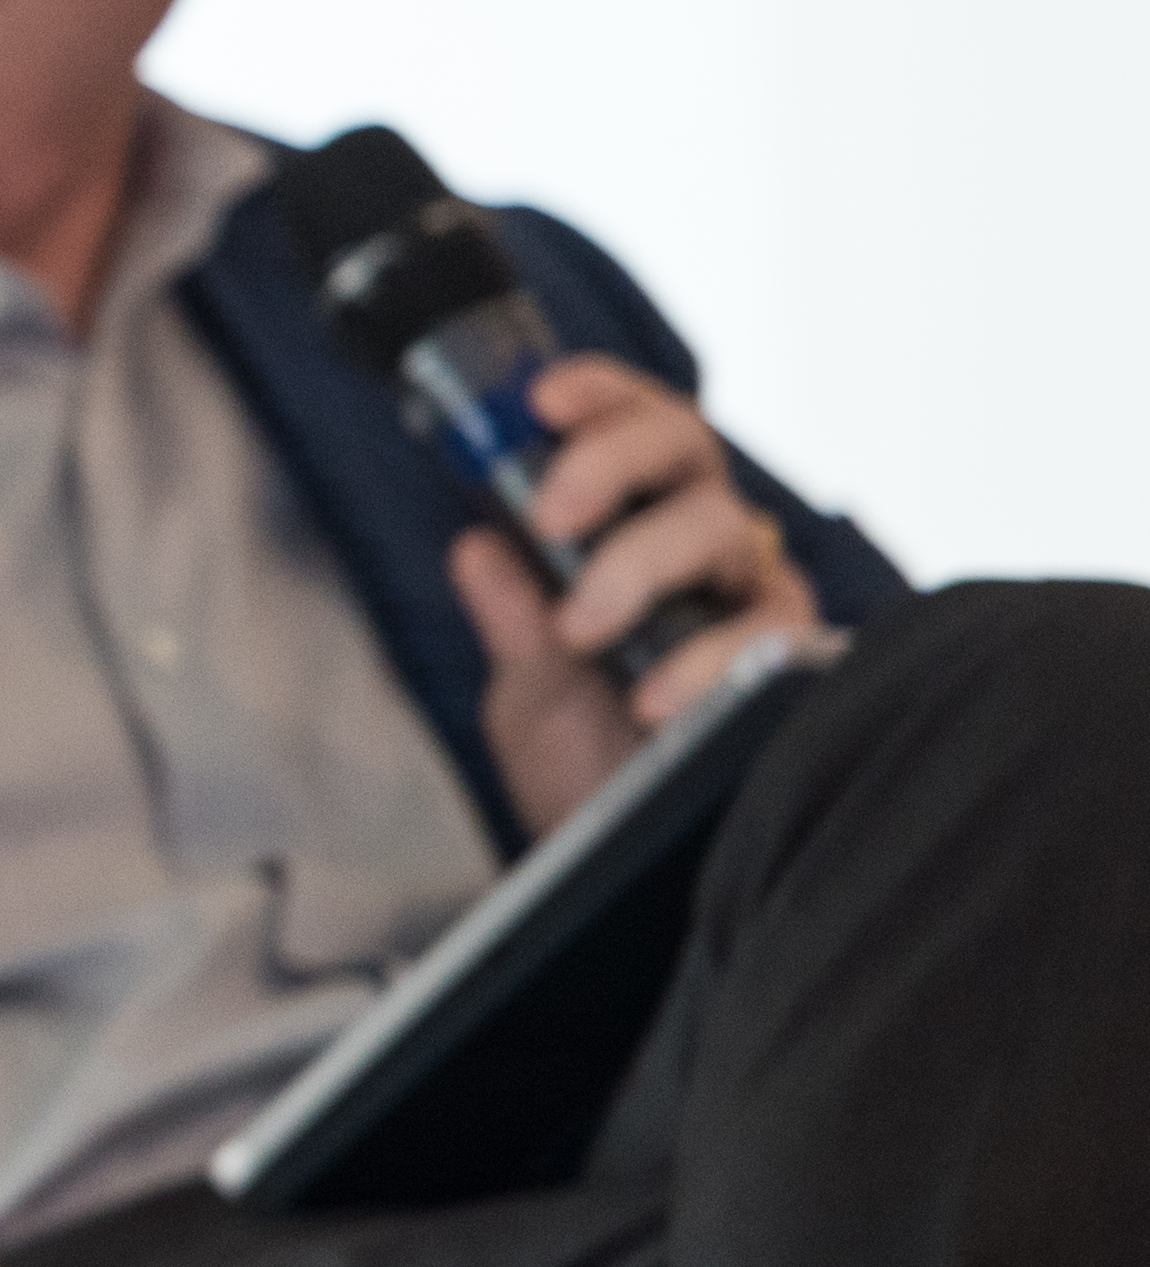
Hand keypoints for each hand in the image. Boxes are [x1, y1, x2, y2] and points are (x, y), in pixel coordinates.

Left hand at [449, 354, 817, 828]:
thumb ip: (510, 616)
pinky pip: (766, 633)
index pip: (638, 429)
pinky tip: (655, 698)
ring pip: (721, 527)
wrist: (629, 870)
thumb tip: (474, 546)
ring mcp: (754, 601)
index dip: (600, 396)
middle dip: (610, 463)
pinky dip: (704, 659)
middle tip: (551, 516)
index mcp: (640, 529)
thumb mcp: (528, 691)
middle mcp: (707, 550)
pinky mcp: (791, 667)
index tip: (541, 398)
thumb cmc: (585, 771)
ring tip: (583, 630)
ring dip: (639, 564)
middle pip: (686, 449)